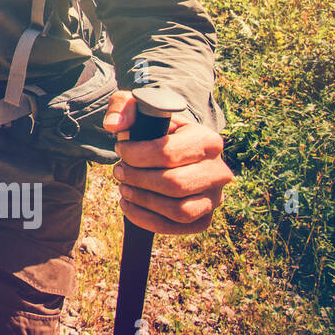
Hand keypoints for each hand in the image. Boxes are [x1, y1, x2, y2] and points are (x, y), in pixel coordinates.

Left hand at [103, 90, 233, 234]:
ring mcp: (215, 197)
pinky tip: (129, 205)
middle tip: (118, 171)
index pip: (168, 153)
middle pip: (174, 184)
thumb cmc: (153, 127)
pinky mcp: (204, 217)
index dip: (135, 154)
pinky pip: (178, 227)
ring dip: (142, 201)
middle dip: (137, 179)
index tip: (120, 149)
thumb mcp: (138, 107)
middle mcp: (219, 171)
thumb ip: (123, 108)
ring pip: (179, 210)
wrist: (171, 147)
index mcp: (208, 140)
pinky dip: (147, 220)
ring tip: (123, 188)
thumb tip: (115, 126)